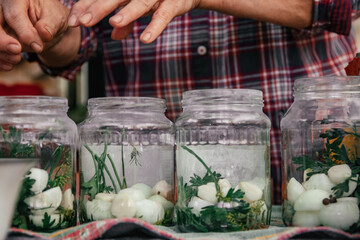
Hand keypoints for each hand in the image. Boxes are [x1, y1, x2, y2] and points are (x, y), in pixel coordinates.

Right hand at [0, 0, 77, 69]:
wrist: (47, 25)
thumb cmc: (50, 16)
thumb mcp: (56, 17)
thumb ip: (50, 25)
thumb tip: (44, 34)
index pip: (15, 15)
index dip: (25, 33)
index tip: (38, 46)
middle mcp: (2, 8)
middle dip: (2, 42)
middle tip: (18, 51)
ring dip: (1, 53)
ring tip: (16, 59)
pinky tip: (9, 65)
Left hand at [68, 0, 199, 42]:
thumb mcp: (142, 8)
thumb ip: (127, 21)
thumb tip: (114, 36)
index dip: (87, 6)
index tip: (74, 21)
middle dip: (98, 8)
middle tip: (83, 22)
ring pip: (140, 2)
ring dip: (127, 13)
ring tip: (113, 23)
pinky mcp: (175, 2)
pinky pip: (164, 15)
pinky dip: (155, 26)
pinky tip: (145, 39)